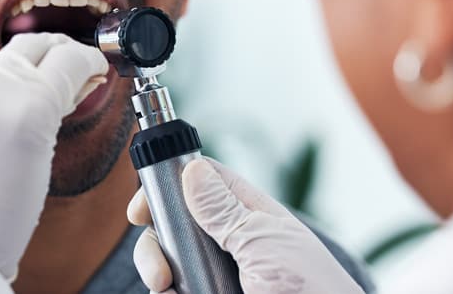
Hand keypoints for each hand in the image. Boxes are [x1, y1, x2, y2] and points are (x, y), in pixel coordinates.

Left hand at [0, 33, 107, 280]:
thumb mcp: (43, 164)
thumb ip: (53, 112)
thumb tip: (69, 83)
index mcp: (28, 108)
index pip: (69, 58)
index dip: (89, 60)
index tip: (94, 67)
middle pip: (31, 45)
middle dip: (55, 53)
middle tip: (68, 68)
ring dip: (14, 78)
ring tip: (24, 106)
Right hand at [128, 157, 363, 293]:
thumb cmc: (310, 291)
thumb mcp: (264, 243)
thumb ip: (224, 210)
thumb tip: (192, 170)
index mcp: (248, 215)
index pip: (199, 183)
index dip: (167, 188)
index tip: (142, 209)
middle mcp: (229, 243)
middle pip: (173, 227)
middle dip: (155, 245)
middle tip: (158, 272)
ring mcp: (218, 275)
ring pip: (168, 264)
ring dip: (157, 273)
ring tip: (165, 290)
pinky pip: (173, 293)